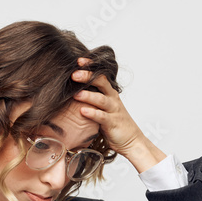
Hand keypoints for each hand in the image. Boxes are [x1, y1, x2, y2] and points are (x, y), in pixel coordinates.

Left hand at [71, 57, 166, 172]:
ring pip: (101, 99)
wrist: (131, 140)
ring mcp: (113, 110)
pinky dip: (93, 113)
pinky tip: (83, 111)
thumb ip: (90, 98)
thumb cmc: (113, 123)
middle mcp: (112, 99)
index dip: (91, 66)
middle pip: (102, 82)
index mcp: (109, 93)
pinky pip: (102, 117)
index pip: (100, 75)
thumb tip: (70, 90)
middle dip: (88, 76)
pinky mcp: (113, 123)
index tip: (79, 60)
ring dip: (88, 96)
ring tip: (75, 94)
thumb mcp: (102, 107)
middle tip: (74, 74)